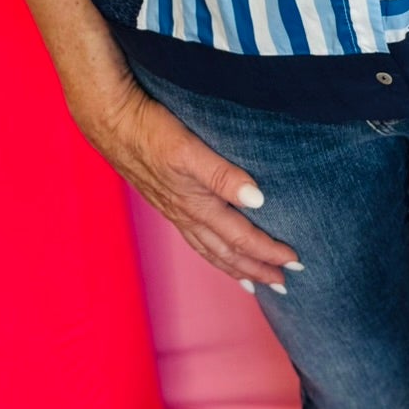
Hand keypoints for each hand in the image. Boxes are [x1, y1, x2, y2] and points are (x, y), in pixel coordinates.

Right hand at [80, 73, 302, 291]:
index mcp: (197, 205)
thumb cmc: (151, 132)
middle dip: (256, 270)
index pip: (242, 238)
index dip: (269, 252)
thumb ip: (223, 175)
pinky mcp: (168, 200)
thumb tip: (257, 200)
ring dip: (235, 267)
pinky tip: (217, 249)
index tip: (294, 262)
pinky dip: (213, 252)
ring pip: (210, 250)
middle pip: (227, 253)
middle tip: (283, 286)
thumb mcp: (190, 150)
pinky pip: (196, 239)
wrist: (113, 123)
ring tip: (253, 282)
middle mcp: (187, 215)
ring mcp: (175, 210)